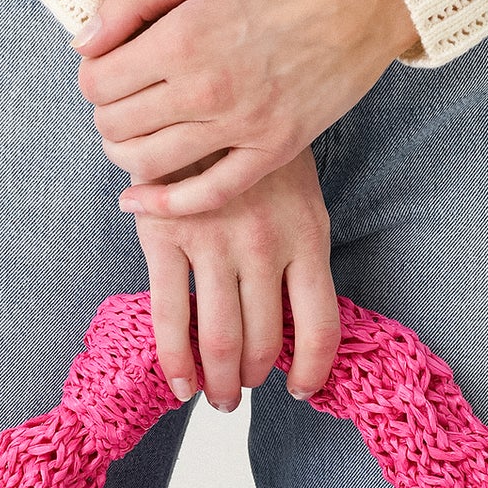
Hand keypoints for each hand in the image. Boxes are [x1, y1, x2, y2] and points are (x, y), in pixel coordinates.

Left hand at [72, 0, 419, 217]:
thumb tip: (83, 41)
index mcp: (182, 39)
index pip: (97, 82)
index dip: (90, 75)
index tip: (104, 66)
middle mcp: (207, 90)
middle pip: (116, 126)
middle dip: (105, 113)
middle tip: (121, 98)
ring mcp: (243, 126)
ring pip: (149, 165)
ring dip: (125, 155)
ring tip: (131, 136)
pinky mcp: (275, 149)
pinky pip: (208, 195)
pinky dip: (166, 205)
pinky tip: (140, 200)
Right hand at [135, 145, 341, 410]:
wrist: (201, 91)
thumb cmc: (254, 148)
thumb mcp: (300, 194)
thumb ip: (298, 250)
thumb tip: (294, 316)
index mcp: (307, 237)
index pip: (320, 326)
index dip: (313, 370)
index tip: (301, 390)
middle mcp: (265, 246)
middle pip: (265, 341)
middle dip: (253, 379)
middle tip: (242, 393)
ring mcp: (214, 243)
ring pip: (220, 338)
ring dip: (219, 381)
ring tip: (216, 396)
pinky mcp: (166, 237)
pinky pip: (171, 317)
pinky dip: (176, 362)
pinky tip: (180, 384)